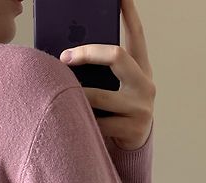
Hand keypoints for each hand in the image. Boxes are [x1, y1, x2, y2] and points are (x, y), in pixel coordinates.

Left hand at [59, 0, 155, 150]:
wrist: (133, 146)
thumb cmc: (116, 112)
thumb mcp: (115, 88)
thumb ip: (103, 72)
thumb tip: (67, 56)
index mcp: (141, 69)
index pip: (136, 35)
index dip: (129, 14)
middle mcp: (145, 84)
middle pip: (117, 56)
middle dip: (87, 54)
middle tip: (64, 57)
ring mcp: (141, 107)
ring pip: (100, 96)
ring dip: (77, 94)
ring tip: (60, 93)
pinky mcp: (132, 129)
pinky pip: (97, 123)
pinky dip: (81, 121)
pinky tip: (71, 121)